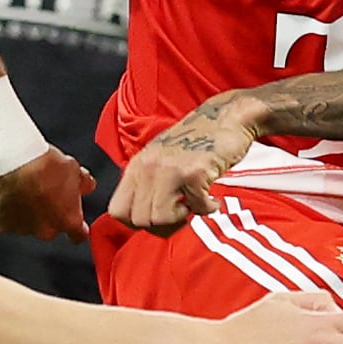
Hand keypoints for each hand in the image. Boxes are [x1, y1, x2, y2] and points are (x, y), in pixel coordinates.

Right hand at [0, 148, 89, 240]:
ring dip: (24, 213)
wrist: (15, 157)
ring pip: (24, 225)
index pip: (77, 235)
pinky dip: (2, 211)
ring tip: (20, 190)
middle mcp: (45, 231)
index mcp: (68, 220)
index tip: (71, 220)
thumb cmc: (45, 163)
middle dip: (47, 216)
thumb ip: (83, 183)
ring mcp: (21, 229)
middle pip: (49, 229)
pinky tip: (4, 194)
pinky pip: (1, 221)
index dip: (75, 228)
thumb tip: (87, 186)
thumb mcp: (73, 169)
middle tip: (40, 195)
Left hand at [112, 97, 258, 230]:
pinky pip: (196, 208)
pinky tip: (212, 199)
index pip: (118, 211)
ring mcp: (170, 170)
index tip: (157, 218)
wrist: (225, 118)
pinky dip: (208, 208)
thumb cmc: (196, 140)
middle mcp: (148, 168)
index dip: (136, 223)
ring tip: (194, 204)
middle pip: (139, 220)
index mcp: (137, 166)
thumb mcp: (160, 158)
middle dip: (163, 225)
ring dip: (182, 218)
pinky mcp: (194, 173)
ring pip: (161, 218)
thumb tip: (145, 218)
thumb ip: (147, 183)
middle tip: (181, 213)